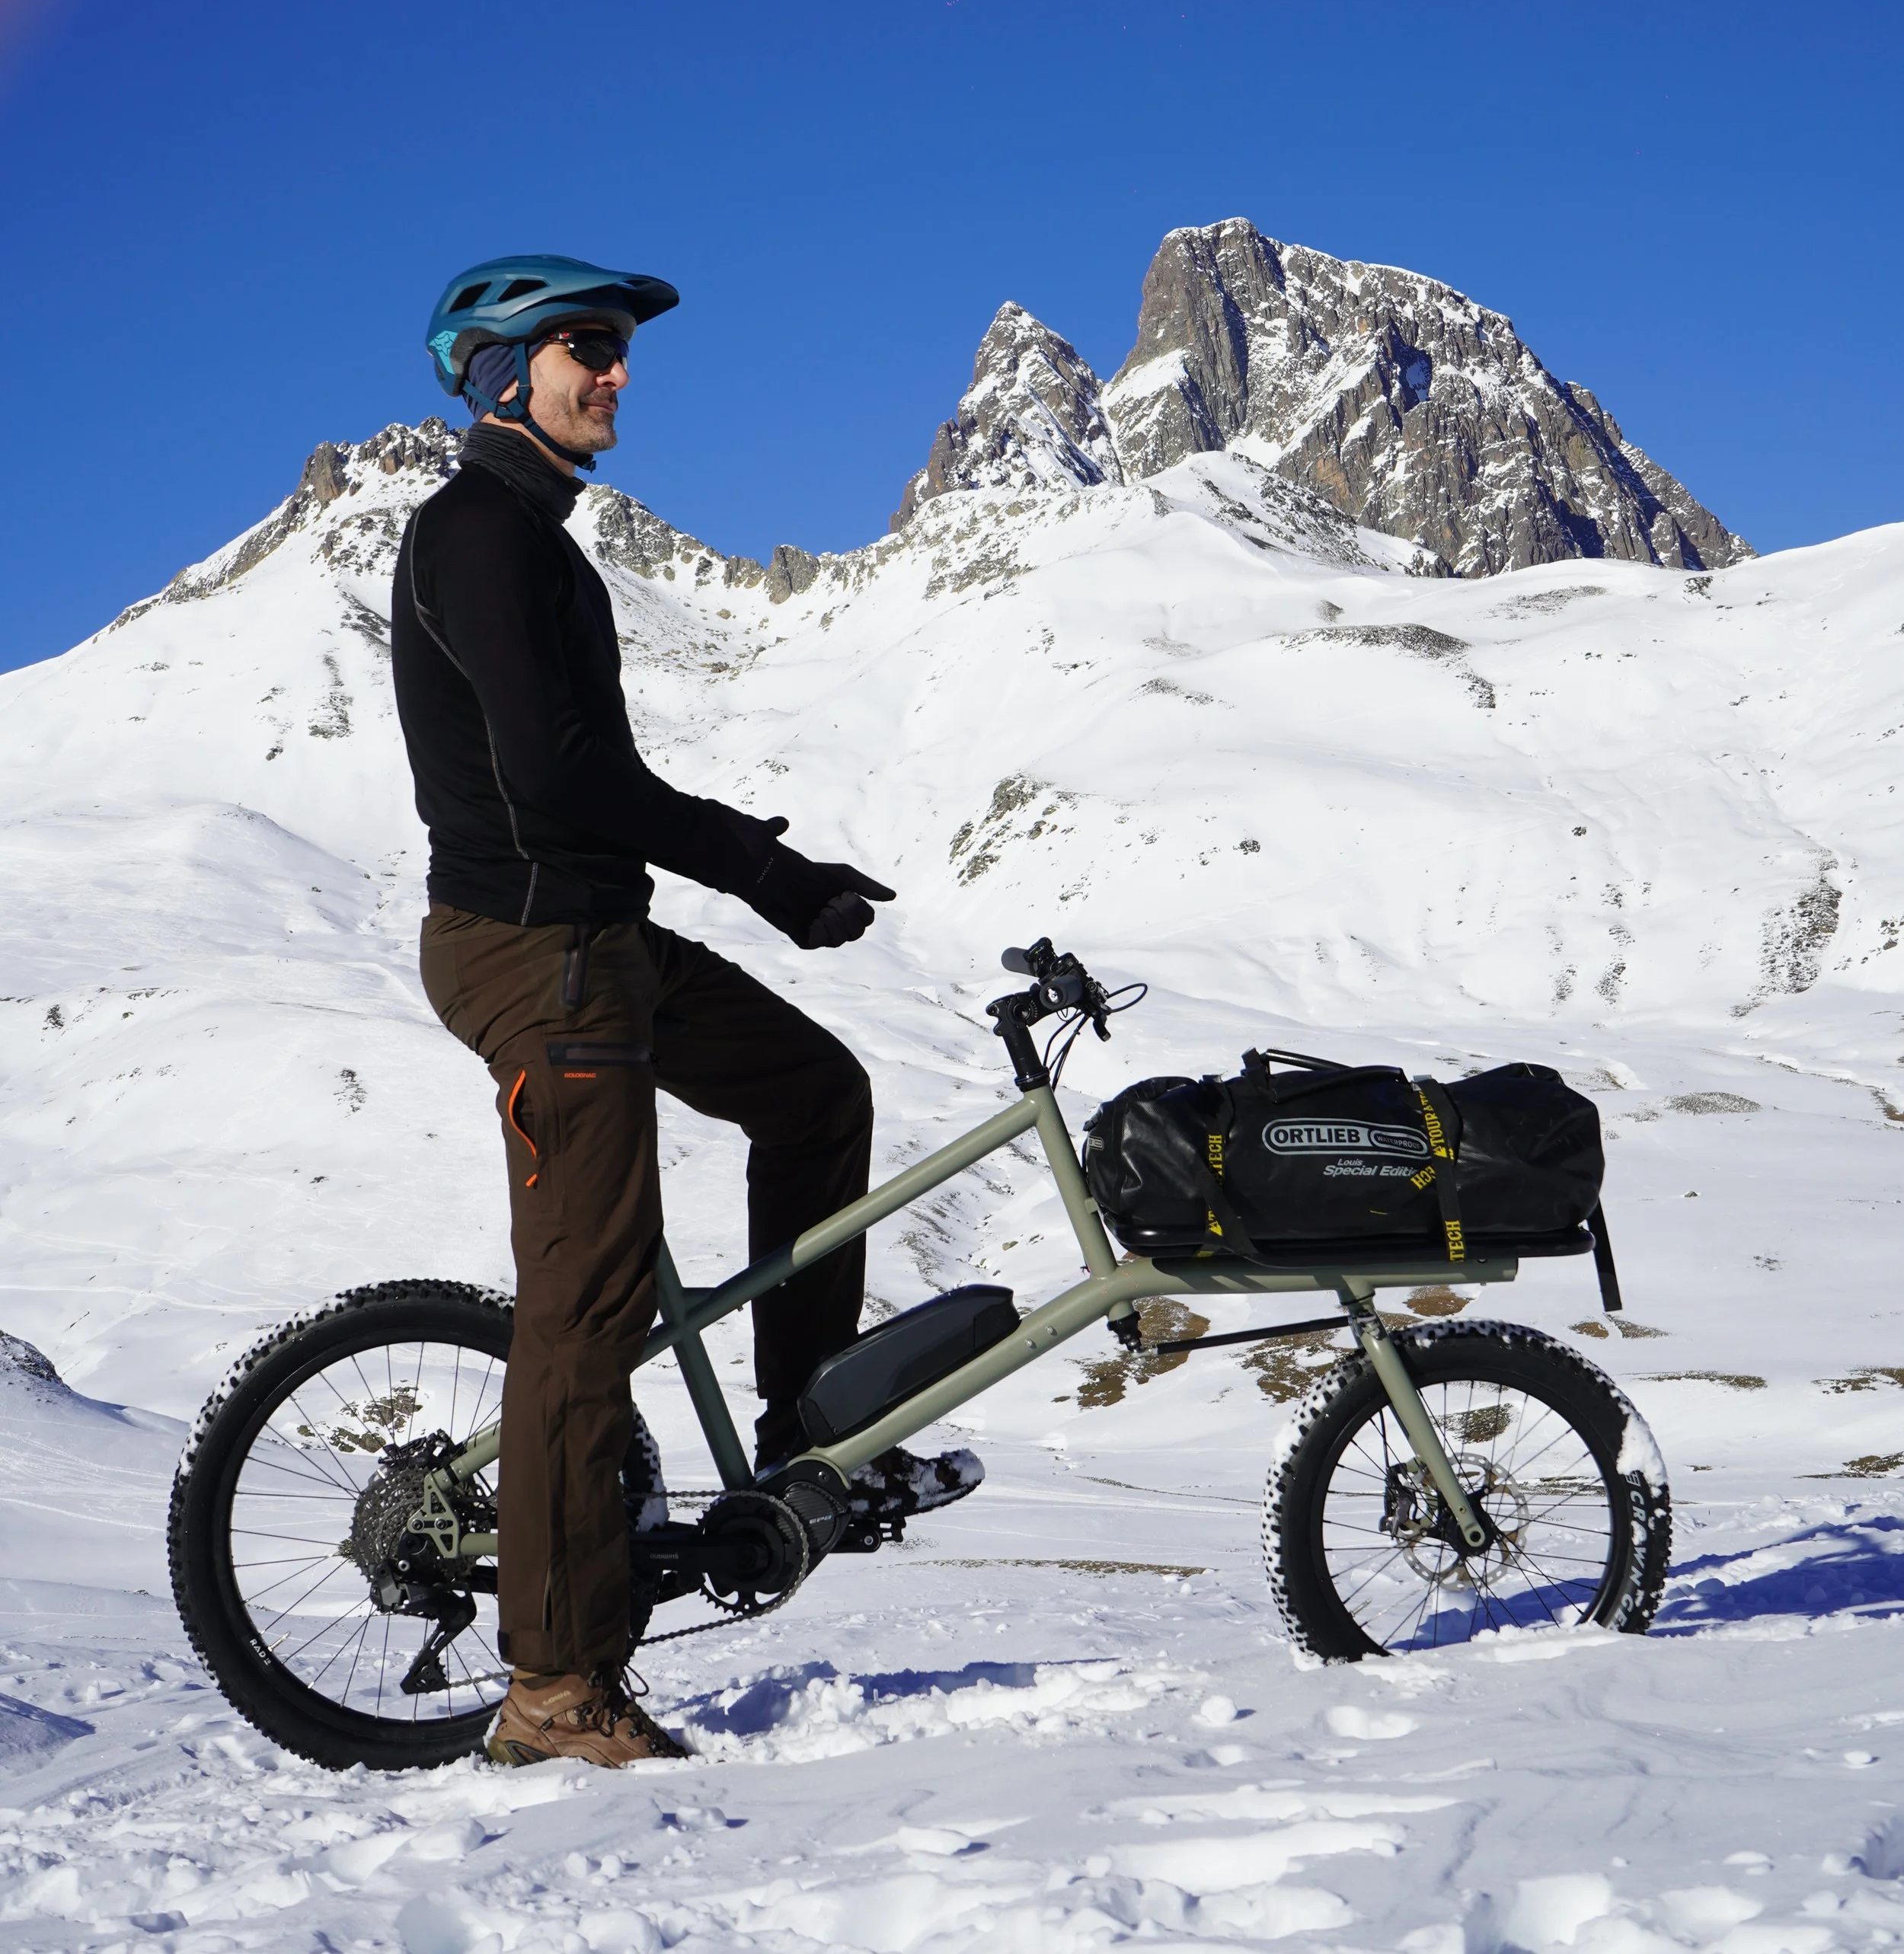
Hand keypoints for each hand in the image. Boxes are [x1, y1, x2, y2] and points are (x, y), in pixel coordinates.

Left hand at [748, 842, 895, 948]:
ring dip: (833, 921)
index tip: (842, 894)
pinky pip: (822, 942)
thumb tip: (893, 896)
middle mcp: (836, 923)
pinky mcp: (806, 939)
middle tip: (830, 901)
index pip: (867, 919)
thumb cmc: (810, 873)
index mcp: (847, 908)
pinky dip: (820, 930)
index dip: (859, 908)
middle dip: (846, 915)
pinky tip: (811, 920)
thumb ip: (868, 887)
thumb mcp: (843, 876)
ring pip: (842, 940)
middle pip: (857, 932)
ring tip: (820, 910)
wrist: (779, 876)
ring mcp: (821, 933)